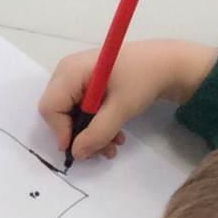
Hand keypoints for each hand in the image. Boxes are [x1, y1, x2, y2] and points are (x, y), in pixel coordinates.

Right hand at [37, 39, 217, 161]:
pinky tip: (114, 134)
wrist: (166, 63)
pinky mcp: (86, 84)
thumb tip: (77, 154)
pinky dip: (95, 123)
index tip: (81, 149)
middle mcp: (67, 72)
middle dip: (79, 134)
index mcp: (70, 71)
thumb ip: (98, 132)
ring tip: (114, 145)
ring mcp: (76, 77)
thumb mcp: (122, 108)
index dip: (61, 130)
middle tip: (102, 151)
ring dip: (90, 133)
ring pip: (71, 113)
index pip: (50, 106)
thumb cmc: (143, 79)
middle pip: (59, 111)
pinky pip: (80, 108)